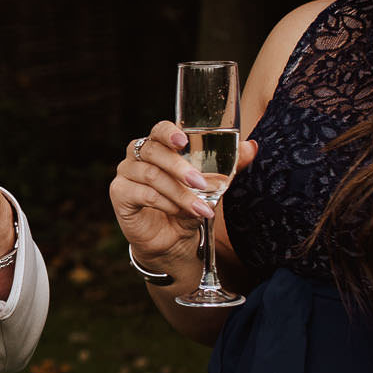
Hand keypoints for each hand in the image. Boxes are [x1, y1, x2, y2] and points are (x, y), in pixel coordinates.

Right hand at [109, 119, 258, 267]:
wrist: (172, 242)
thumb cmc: (188, 208)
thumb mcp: (211, 188)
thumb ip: (229, 167)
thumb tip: (252, 147)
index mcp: (159, 147)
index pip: (160, 130)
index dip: (170, 132)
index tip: (184, 141)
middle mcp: (138, 156)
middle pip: (154, 151)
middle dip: (180, 167)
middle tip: (201, 184)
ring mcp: (126, 174)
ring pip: (151, 174)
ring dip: (178, 192)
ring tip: (199, 207)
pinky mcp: (119, 195)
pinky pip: (141, 193)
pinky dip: (164, 202)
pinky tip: (178, 212)